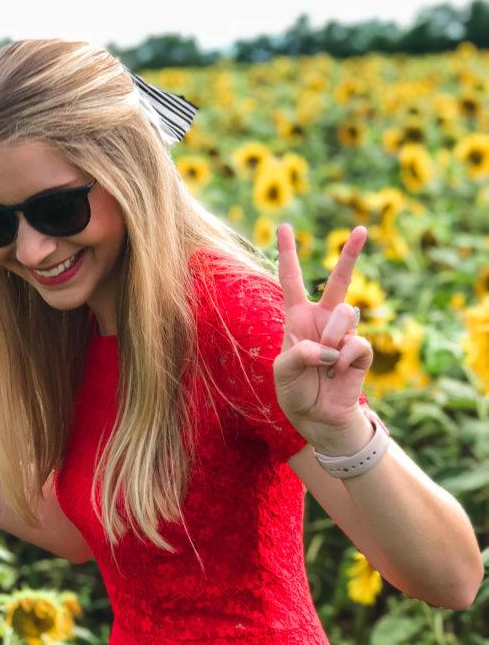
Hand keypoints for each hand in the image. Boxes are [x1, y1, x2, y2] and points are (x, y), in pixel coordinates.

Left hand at [273, 223, 373, 447]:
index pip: (291, 280)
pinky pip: (355, 344)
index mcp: (297, 317)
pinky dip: (342, 359)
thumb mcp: (282, 371)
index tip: (284, 226)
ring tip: (325, 364)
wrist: (317, 418)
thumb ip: (298, 354)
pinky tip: (338, 372)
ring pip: (344, 316)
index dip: (287, 253)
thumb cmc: (295, 391)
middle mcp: (323, 320)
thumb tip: (330, 346)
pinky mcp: (360, 352)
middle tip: (361, 229)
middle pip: (338, 281)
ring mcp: (344, 334)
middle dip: (350, 254)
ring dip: (331, 339)